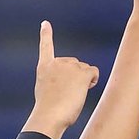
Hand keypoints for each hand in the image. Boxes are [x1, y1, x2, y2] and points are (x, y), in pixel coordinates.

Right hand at [25, 22, 100, 138]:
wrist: (49, 115)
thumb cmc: (48, 111)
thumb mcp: (46, 91)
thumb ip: (55, 82)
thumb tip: (71, 85)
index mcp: (44, 67)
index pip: (45, 46)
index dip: (46, 34)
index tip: (45, 23)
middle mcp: (57, 63)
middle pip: (74, 64)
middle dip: (75, 76)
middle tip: (68, 93)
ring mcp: (69, 67)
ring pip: (84, 69)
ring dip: (84, 80)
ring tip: (73, 95)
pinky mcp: (81, 73)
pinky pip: (93, 71)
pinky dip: (93, 79)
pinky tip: (87, 87)